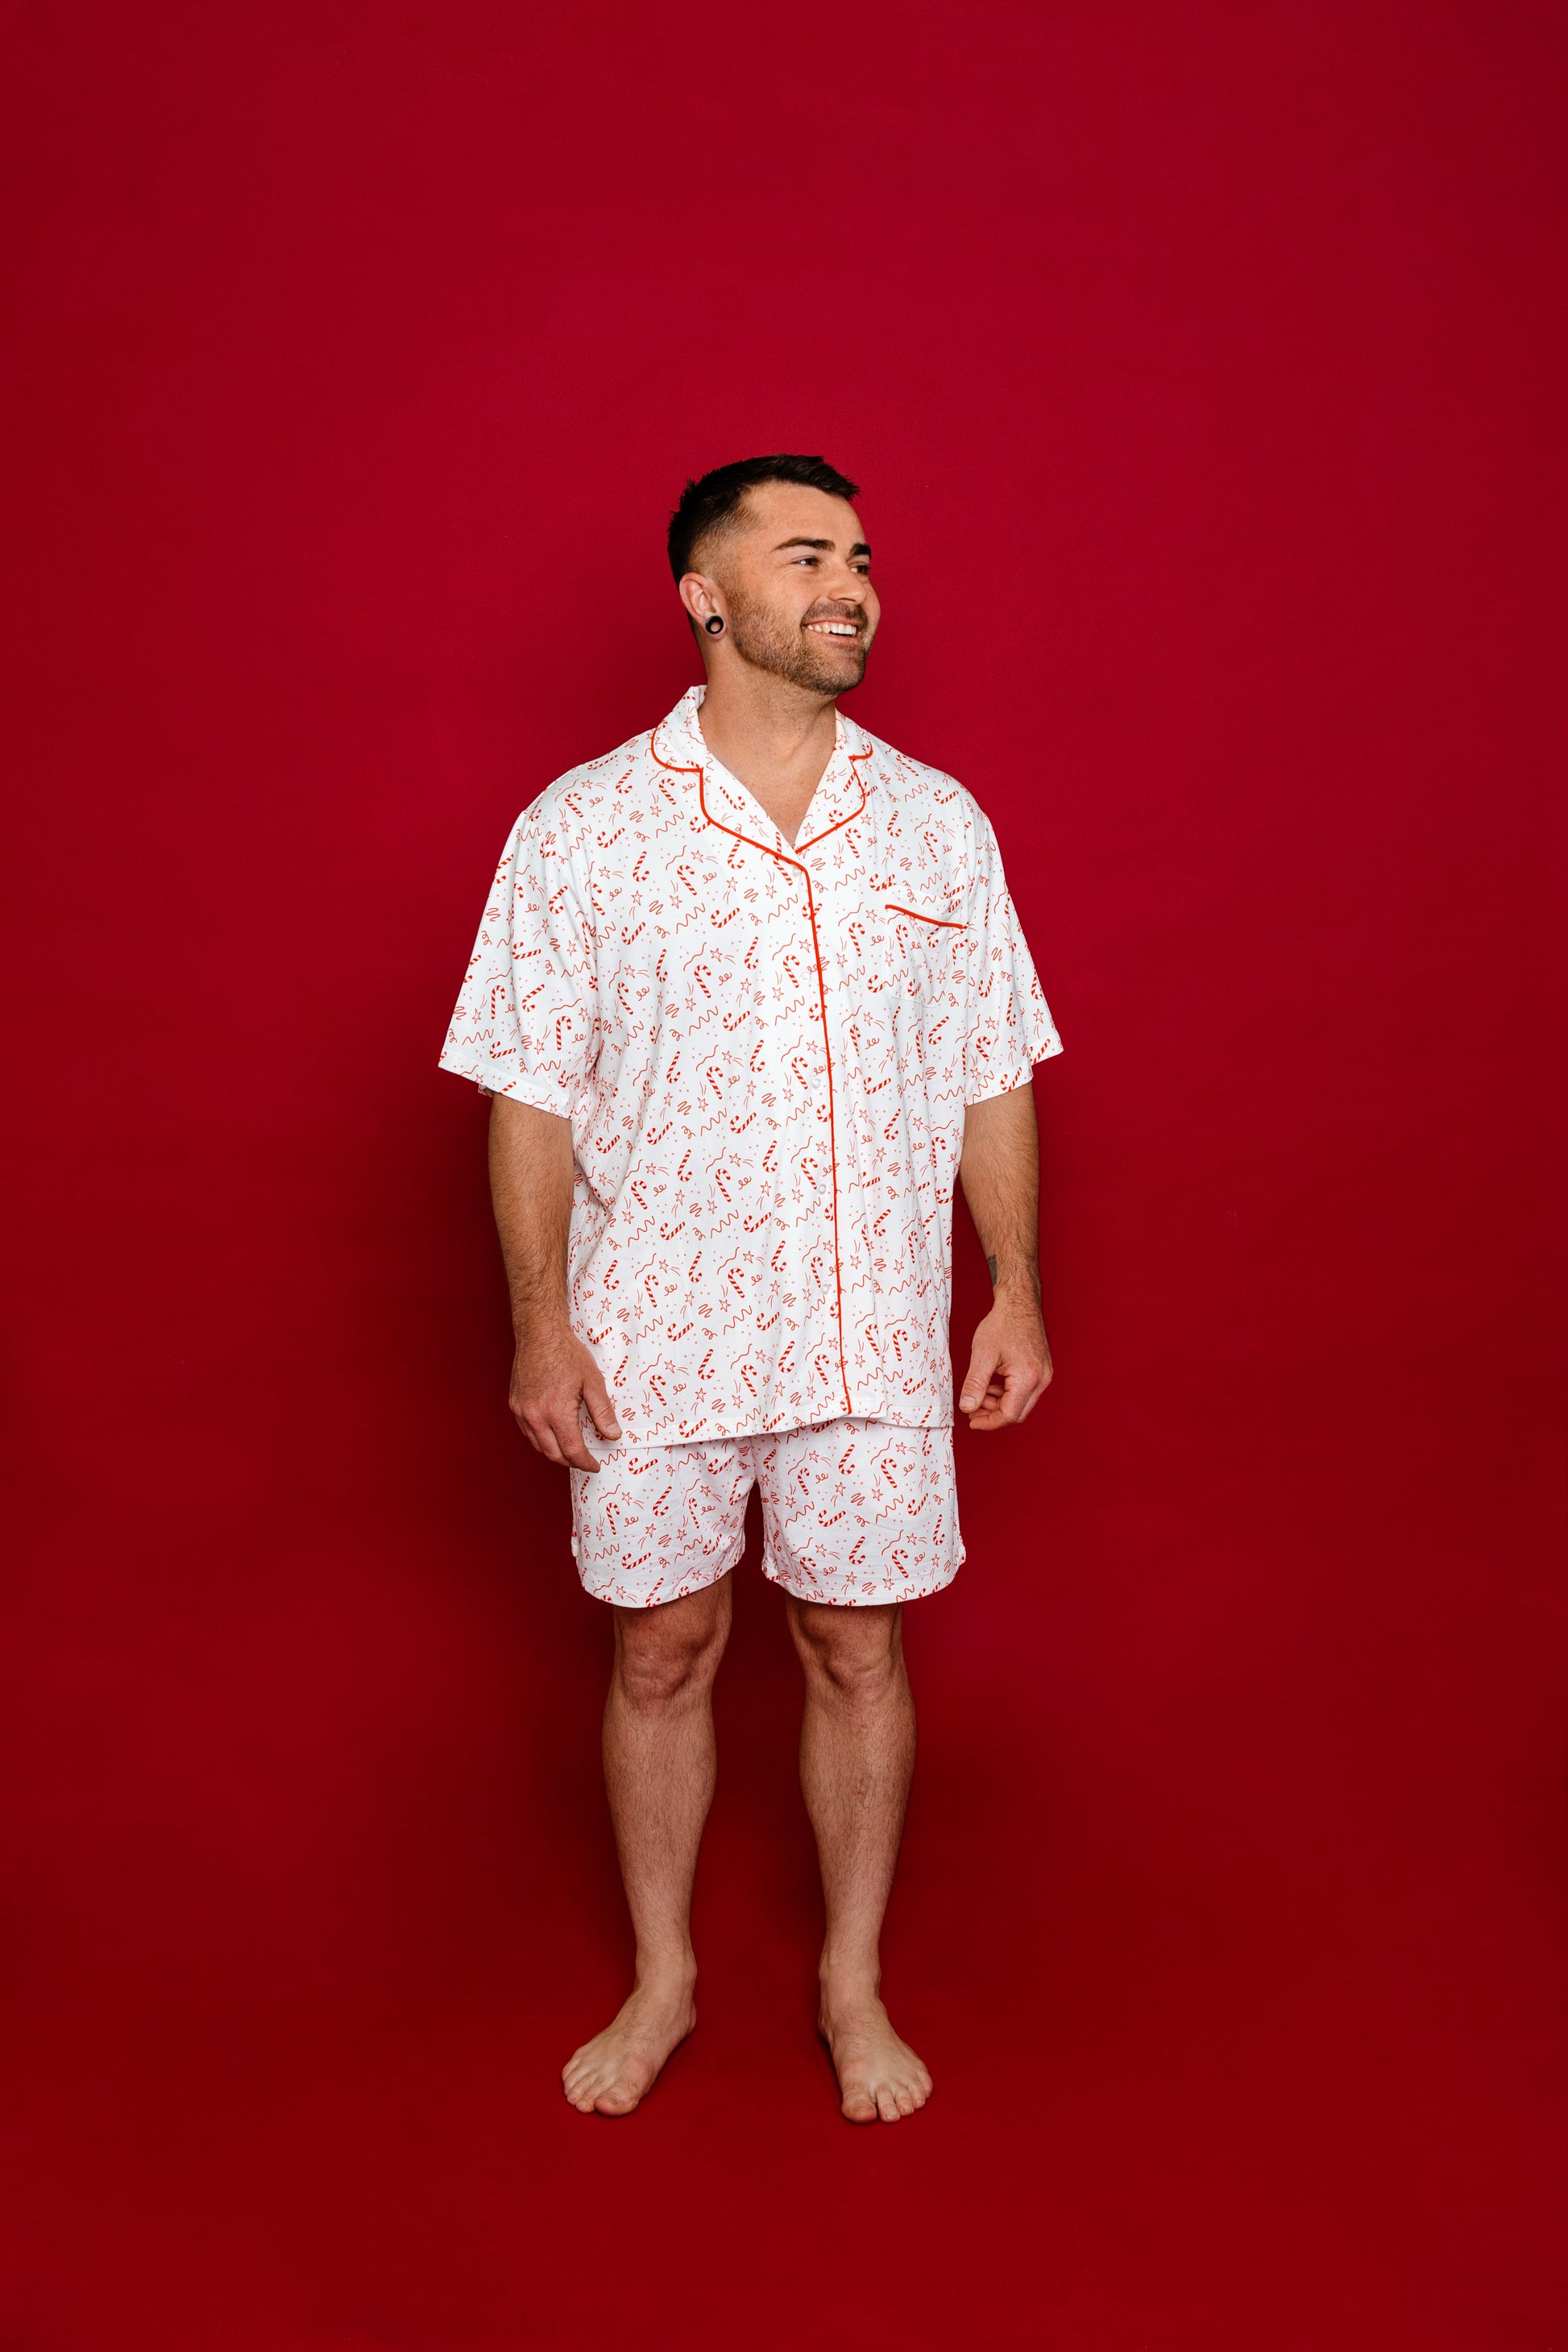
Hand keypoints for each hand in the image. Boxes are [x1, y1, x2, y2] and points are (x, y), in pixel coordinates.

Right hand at [509, 1322, 621, 1470]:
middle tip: (585, 1460)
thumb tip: (613, 1435)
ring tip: (571, 1450)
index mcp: (556, 1412)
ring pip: (538, 1446)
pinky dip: (541, 1439)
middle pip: (553, 1454)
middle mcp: (535, 1416)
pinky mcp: (515, 1404)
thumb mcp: (593, 1381)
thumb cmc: (567, 1353)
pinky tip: (553, 1434)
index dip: (585, 1462)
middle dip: (571, 1462)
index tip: (594, 1465)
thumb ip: (603, 1411)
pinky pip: (527, 1432)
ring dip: (555, 1453)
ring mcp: (522, 1411)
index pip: (572, 1450)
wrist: (540, 1333)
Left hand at [958, 1291, 1052, 1430]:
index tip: (971, 1420)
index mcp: (1028, 1378)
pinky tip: (992, 1383)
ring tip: (980, 1390)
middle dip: (992, 1414)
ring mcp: (1044, 1375)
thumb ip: (975, 1384)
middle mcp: (1041, 1380)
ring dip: (998, 1403)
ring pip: (1021, 1404)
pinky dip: (1007, 1393)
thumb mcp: (982, 1355)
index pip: (1009, 1415)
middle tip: (972, 1406)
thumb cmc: (1003, 1323)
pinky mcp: (1041, 1370)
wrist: (1019, 1302)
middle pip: (1017, 1413)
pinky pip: (1025, 1392)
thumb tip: (967, 1407)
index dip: (988, 1422)